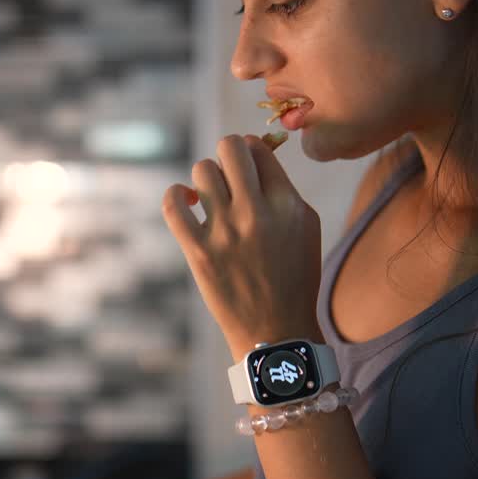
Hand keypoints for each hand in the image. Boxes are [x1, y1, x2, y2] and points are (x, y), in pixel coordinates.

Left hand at [162, 134, 322, 359]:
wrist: (274, 330)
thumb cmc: (292, 277)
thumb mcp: (305, 227)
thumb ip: (284, 188)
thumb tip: (256, 150)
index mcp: (288, 204)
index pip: (259, 149)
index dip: (250, 152)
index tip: (247, 168)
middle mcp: (257, 213)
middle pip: (230, 148)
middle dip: (227, 155)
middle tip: (228, 177)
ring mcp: (226, 233)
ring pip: (202, 170)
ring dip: (204, 179)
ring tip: (210, 198)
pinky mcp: (200, 253)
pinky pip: (172, 204)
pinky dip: (175, 195)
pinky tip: (186, 203)